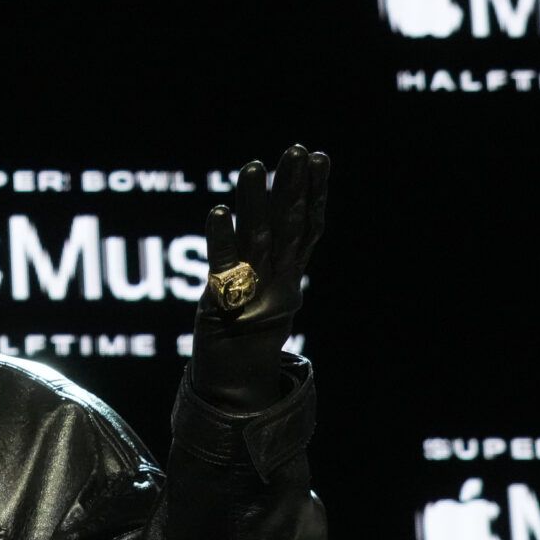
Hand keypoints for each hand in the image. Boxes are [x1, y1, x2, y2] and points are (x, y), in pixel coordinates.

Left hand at [190, 144, 328, 411]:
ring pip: (257, 239)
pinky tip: (219, 212)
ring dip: (256, 202)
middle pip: (289, 227)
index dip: (315, 193)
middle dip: (293, 186)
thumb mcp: (267, 296)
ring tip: (254, 167)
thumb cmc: (246, 340)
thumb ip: (274, 265)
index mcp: (288, 278)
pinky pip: (223, 267)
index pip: (307, 228)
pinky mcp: (221, 305)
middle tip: (297, 149)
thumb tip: (284, 234)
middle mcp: (276, 282)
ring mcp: (252, 292)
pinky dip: (222, 239)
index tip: (320, 157)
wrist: (233, 390)